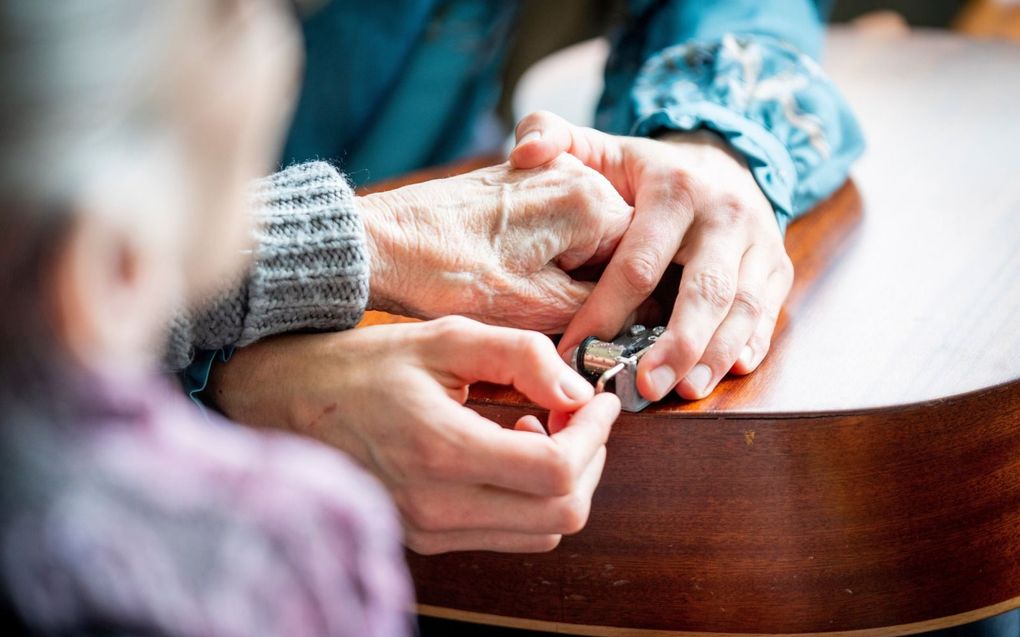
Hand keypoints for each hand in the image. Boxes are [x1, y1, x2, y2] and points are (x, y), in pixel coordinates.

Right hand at [206, 315, 620, 553]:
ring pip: (542, 530)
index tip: (597, 403)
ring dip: (564, 482)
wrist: (291, 405)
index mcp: (440, 450)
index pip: (555, 470)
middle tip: (578, 415)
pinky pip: (509, 535)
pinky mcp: (428, 538)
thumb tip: (578, 393)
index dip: (595, 436)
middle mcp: (437, 506)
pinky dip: (532, 499)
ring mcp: (431, 530)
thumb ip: (521, 358)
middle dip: (590, 460)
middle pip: (562, 511)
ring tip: (541, 429)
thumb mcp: (444, 339)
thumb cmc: (363, 368)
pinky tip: (511, 452)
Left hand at [356, 155, 632, 333]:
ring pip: (594, 241)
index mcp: (590, 200)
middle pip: (624, 246)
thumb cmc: (449, 276)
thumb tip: (631, 323)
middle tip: (582, 333)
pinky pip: (563, 230)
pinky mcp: (520, 186)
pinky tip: (529, 290)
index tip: (616, 344)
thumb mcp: (536, 310)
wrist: (378, 245)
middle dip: (609, 293)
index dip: (632, 308)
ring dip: (583, 281)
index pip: (645, 259)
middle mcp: (576, 175)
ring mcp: (546, 174)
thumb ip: (597, 312)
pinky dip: (559, 264)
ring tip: (547, 312)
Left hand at [511, 111, 793, 400]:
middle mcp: (724, 215)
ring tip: (685, 390)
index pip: (639, 262)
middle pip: (703, 289)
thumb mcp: (600, 148)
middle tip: (645, 386)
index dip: (605, 310)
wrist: (721, 160)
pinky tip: (729, 371)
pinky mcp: (778, 267)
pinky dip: (752, 344)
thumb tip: (524, 152)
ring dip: (714, 353)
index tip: (574, 351)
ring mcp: (758, 242)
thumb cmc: (645, 173)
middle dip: (675, 343)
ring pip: (742, 307)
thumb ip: (552, 136)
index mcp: (674, 190)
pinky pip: (769, 312)